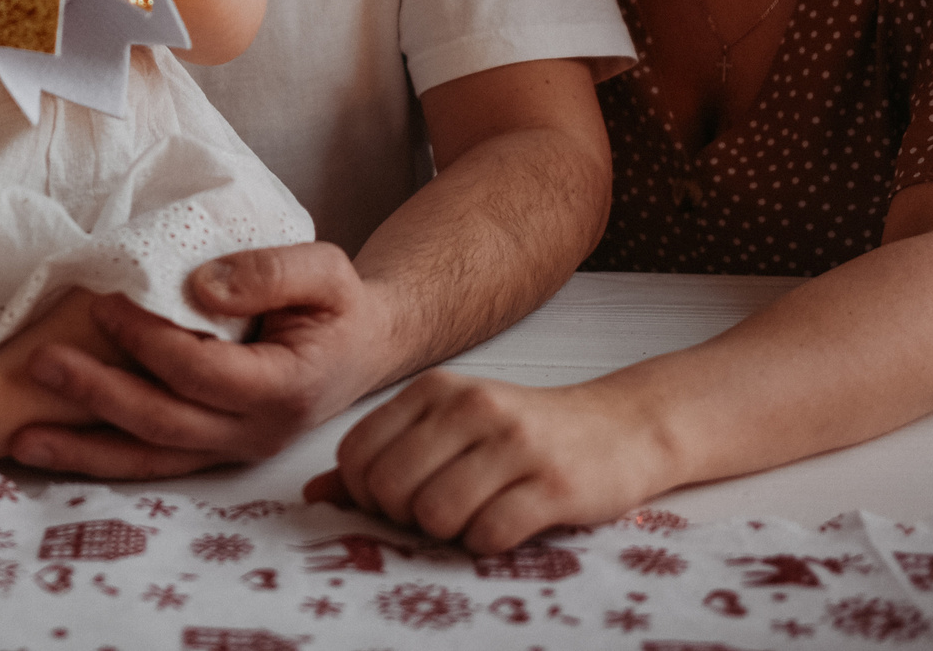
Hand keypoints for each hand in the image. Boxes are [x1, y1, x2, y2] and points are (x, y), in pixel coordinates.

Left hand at [10, 243, 392, 477]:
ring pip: (150, 460)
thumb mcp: (325, 269)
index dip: (149, 340)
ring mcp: (232, 452)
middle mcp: (256, 433)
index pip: (202, 371)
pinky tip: (52, 452)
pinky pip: (151, 464)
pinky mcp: (212, 453)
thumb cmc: (339, 305)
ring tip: (21, 439)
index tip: (105, 302)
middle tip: (41, 362)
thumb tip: (199, 286)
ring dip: (85, 451)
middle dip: (98, 395)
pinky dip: (100, 460)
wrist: (360, 349)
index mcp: (285, 388)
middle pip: (164, 423)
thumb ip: (270, 271)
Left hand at [306, 372, 674, 552]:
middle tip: (436, 513)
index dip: (365, 493)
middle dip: (404, 518)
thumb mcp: (448, 428)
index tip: (395, 500)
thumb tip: (313, 495)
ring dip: (448, 533)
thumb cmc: (519, 435)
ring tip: (473, 516)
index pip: (357, 454)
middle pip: (390, 488)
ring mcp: (516, 444)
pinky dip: (488, 542)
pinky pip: (489, 534)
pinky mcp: (554, 485)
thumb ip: (383, 456)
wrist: (620, 427)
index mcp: (436, 390)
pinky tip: (505, 524)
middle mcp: (472, 407)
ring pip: (435, 514)